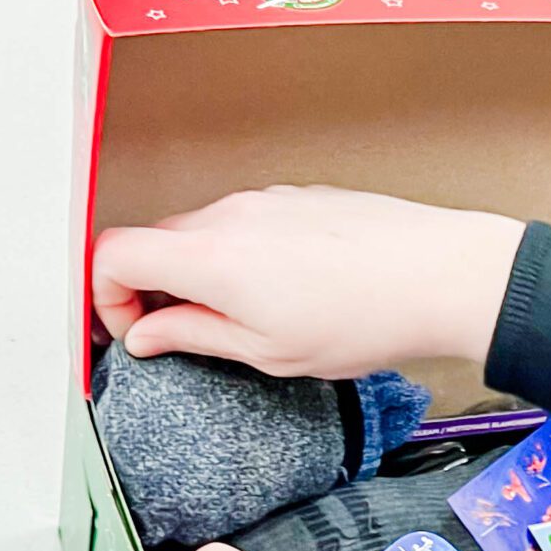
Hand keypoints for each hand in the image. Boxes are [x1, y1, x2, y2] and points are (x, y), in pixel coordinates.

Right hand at [90, 186, 525, 378]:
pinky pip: (246, 224)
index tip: (136, 330)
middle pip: (156, 241)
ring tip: (249, 319)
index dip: (107, 296)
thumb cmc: (366, 317)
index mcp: (211, 256)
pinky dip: (243, 257)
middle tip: (184, 333)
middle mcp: (229, 216)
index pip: (113, 253)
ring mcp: (266, 200)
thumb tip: (147, 336)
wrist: (443, 276)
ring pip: (203, 233)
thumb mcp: (267, 352)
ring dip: (203, 273)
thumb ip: (194, 336)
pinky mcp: (299, 198)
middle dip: (155, 289)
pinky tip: (289, 293)